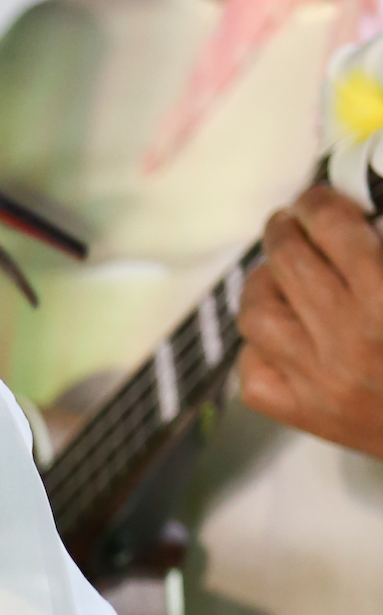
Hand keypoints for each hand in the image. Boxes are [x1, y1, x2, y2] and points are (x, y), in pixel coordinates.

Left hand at [236, 181, 382, 457]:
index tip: (316, 200)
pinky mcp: (305, 415)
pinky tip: (282, 335)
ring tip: (278, 275)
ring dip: (263, 285)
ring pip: (256, 313)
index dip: (318, 203)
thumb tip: (361, 212)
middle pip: (287, 261)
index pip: (332, 228)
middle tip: (290, 223)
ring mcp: (318, 380)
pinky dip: (258, 348)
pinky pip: (253, 372)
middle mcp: (346, 337)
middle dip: (284, 231)